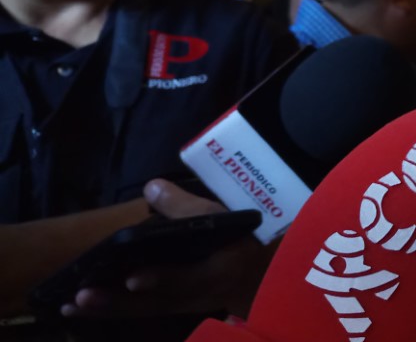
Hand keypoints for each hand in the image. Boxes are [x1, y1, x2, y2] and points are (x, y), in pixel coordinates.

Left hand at [61, 179, 272, 318]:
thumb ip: (186, 205)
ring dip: (107, 309)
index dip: (162, 279)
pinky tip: (81, 307)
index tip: (134, 279)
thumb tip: (152, 187)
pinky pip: (139, 313)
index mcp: (217, 271)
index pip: (188, 277)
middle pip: (156, 302)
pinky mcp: (170, 309)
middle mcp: (197, 296)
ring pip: (143, 311)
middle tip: (83, 296)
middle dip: (119, 301)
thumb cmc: (239, 239)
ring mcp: (183, 307)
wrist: (257, 274)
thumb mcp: (223, 217)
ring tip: (71, 305)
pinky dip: (111, 311)